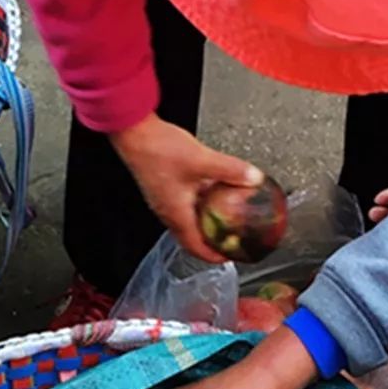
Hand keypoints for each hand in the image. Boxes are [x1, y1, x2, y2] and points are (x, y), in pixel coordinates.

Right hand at [111, 114, 262, 260]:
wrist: (134, 132)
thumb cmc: (158, 149)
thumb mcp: (202, 160)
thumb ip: (231, 170)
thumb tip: (253, 178)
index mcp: (176, 214)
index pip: (196, 247)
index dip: (214, 256)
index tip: (229, 255)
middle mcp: (167, 211)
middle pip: (192, 236)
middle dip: (212, 240)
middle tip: (229, 238)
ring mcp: (164, 200)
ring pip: (188, 219)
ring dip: (206, 221)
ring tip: (224, 216)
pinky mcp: (163, 187)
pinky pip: (184, 204)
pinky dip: (200, 204)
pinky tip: (211, 189)